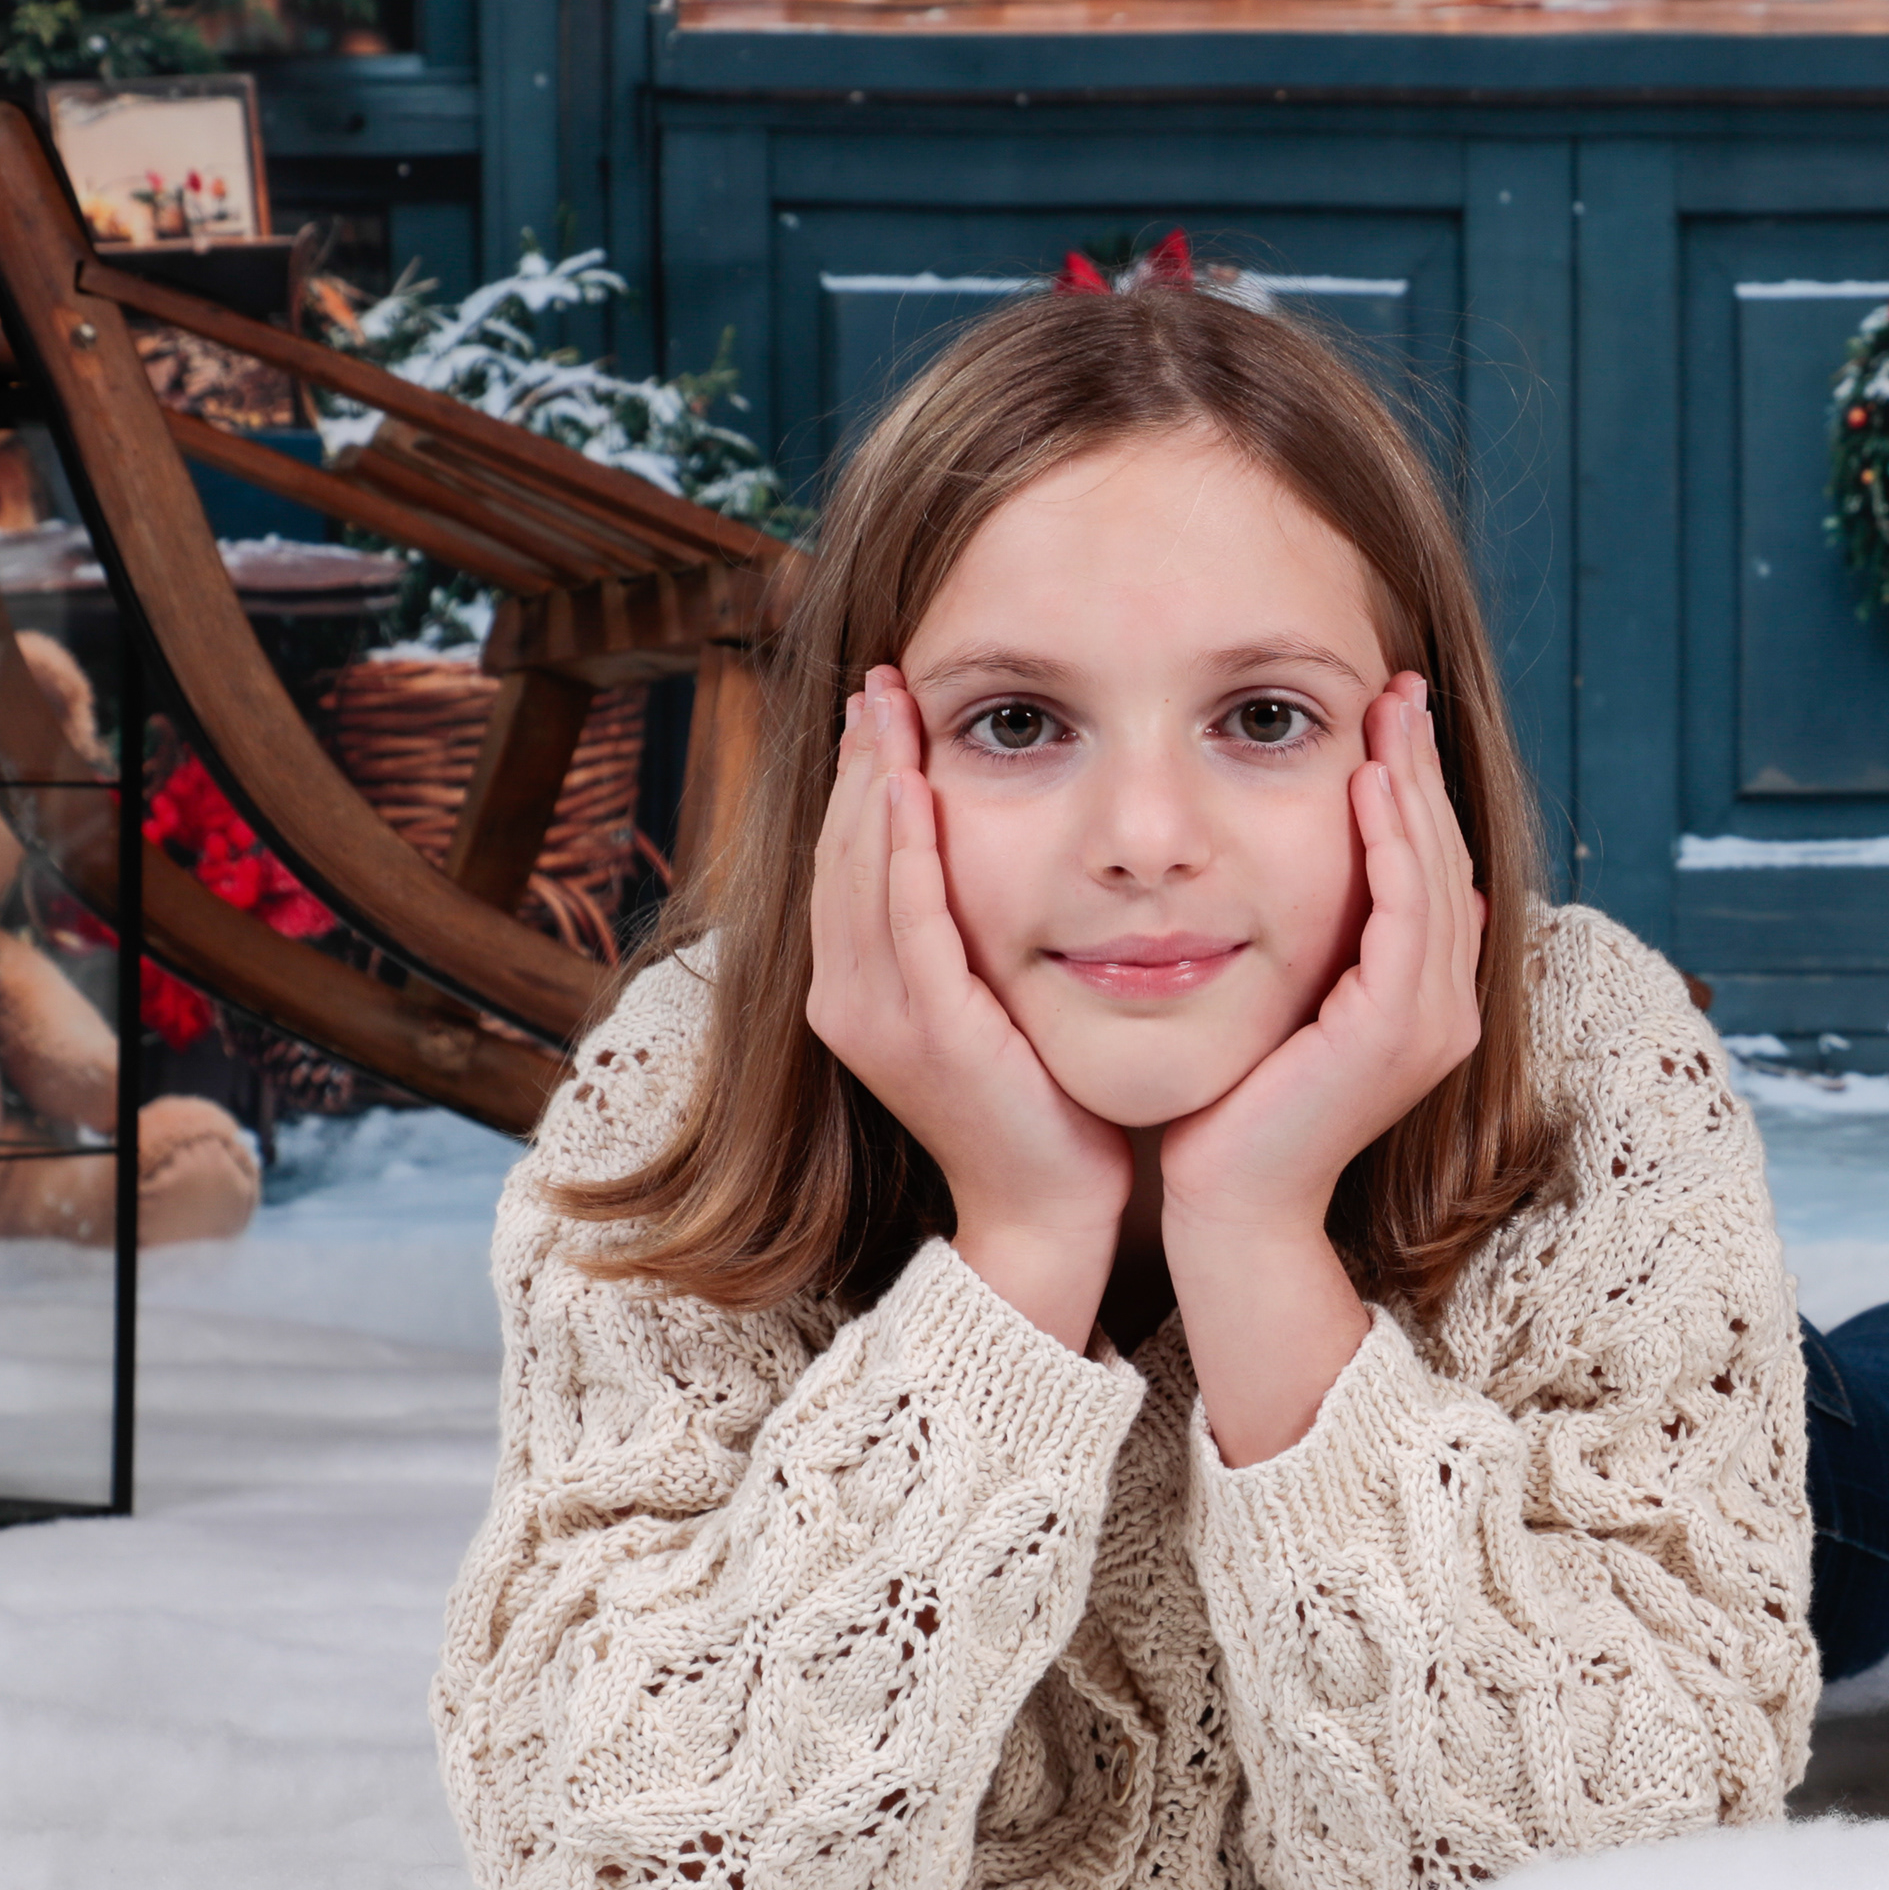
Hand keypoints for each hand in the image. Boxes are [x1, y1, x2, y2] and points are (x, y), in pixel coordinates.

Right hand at [805, 668, 1130, 1345]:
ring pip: (863, 871)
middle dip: (859, 758)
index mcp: (856, 991)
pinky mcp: (928, 1029)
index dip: (859, 778)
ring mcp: (877, 1017)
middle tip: (879, 676)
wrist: (1047, 1213)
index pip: (847, 860)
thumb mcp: (986, 1006)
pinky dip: (907, 848)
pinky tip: (916, 787)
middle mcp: (847, 999)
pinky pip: (909, 919)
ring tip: (891, 703)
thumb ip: (967, 939)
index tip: (880, 705)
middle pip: (840, 850)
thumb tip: (987, 860)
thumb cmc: (1036, 1107)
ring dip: (876, 779)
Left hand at [1157, 674, 1486, 1464]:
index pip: (1431, 869)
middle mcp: (1443, 1009)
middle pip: (1446, 857)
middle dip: (1421, 767)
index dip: (1415, 789)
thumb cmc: (1233, 1108)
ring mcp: (1430, 1022)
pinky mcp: (1394, 1030)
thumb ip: (1310, 943)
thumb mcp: (1280, 1003)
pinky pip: (1406, 914)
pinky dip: (1392, 845)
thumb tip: (1314, 868)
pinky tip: (1366, 786)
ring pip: (1434, 873)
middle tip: (1397, 686)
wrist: (1226, 1203)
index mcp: (1422, 1001)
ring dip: (1411, 788)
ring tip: (1385, 716)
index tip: (1385, 716)